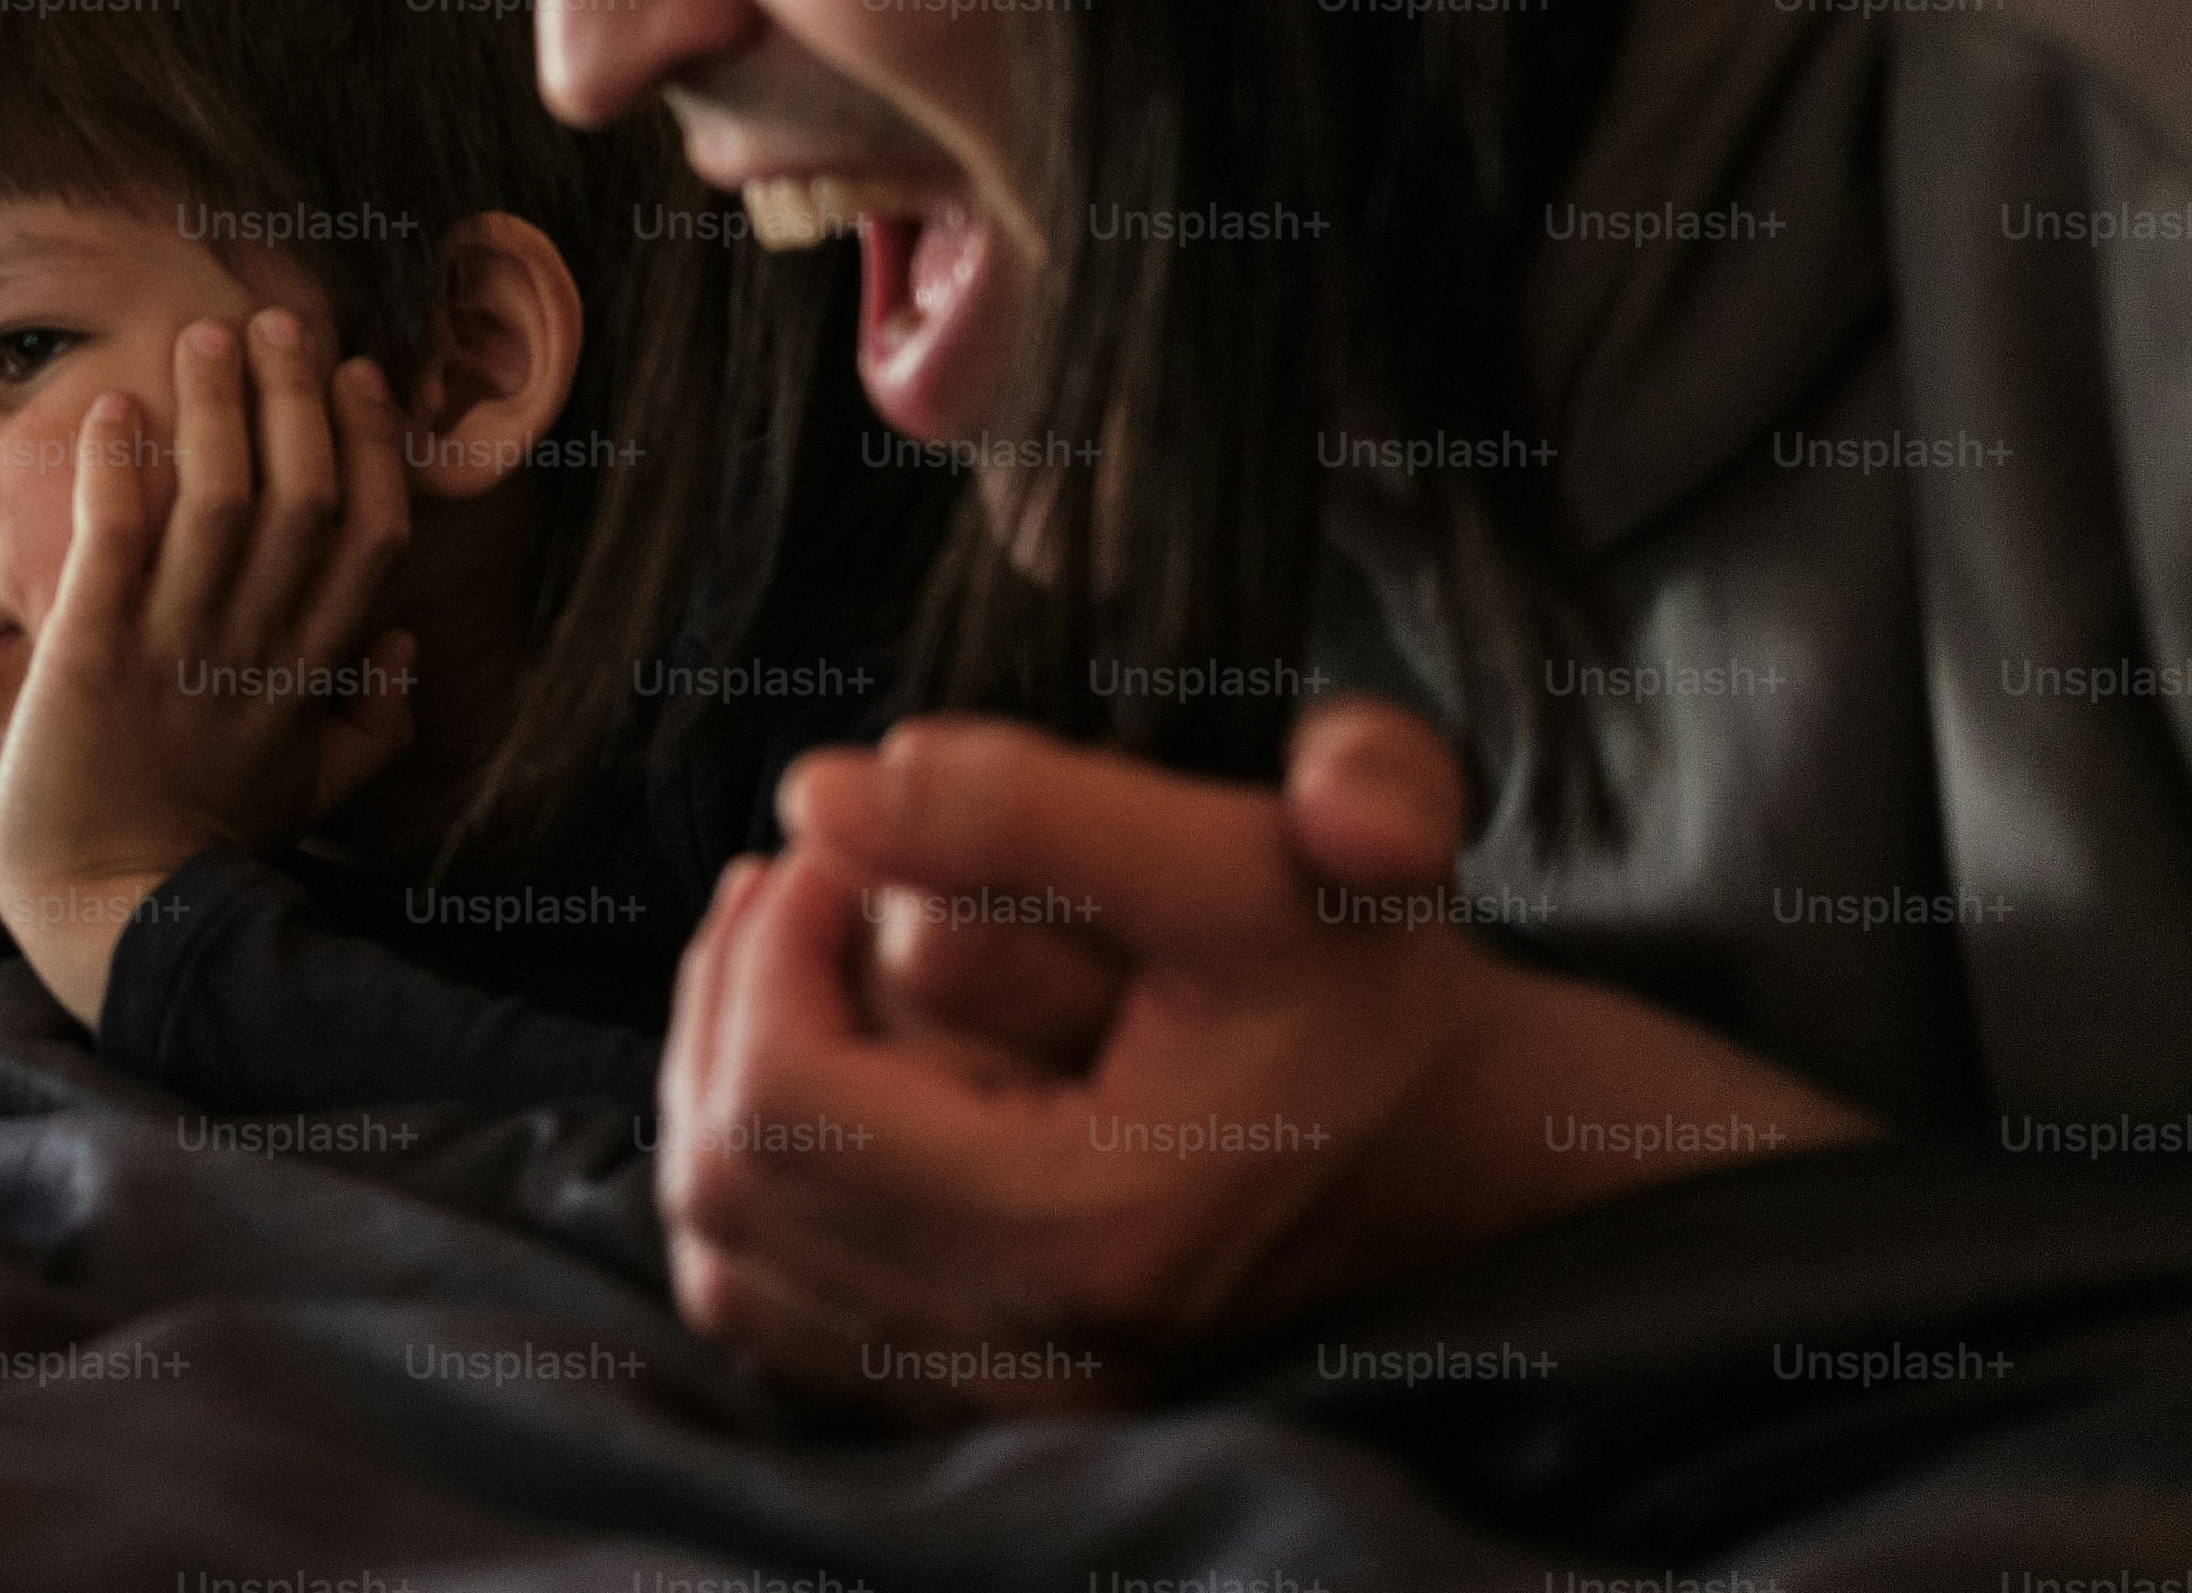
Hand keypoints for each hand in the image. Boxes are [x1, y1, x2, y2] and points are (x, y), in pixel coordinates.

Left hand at [0, 308, 419, 1020]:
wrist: (104, 912)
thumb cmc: (201, 848)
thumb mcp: (312, 793)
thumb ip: (371, 727)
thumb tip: (406, 653)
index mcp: (311, 674)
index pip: (369, 536)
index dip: (372, 445)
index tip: (359, 376)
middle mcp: (256, 649)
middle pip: (304, 496)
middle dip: (298, 396)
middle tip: (278, 321)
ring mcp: (177, 648)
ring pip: (222, 500)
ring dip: (218, 407)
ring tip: (206, 336)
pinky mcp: (93, 653)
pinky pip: (118, 542)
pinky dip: (121, 470)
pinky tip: (115, 408)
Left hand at [657, 701, 1864, 1415]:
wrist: (1463, 1146)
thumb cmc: (1373, 998)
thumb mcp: (1257, 863)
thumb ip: (1037, 810)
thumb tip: (825, 794)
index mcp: (1086, 1236)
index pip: (784, 1101)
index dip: (769, 947)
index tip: (835, 846)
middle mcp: (1028, 1354)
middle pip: (732, 1184)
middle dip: (734, 1002)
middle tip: (800, 880)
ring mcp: (1003, 1397)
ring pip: (731, 1260)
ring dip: (728, 1086)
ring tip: (792, 952)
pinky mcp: (983, 1398)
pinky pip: (777, 1312)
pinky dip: (762, 1183)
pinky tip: (819, 1063)